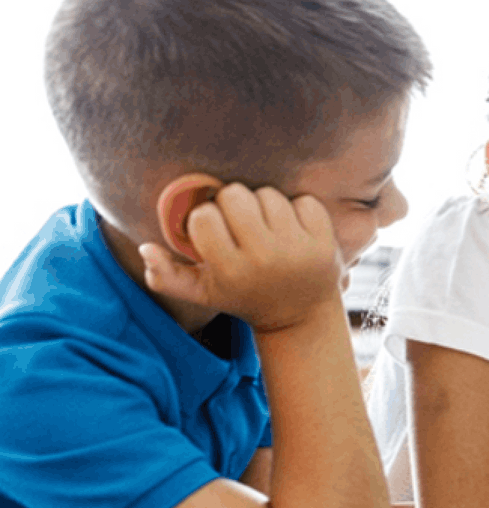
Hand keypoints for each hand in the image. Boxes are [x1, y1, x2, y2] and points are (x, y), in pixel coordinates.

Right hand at [139, 184, 343, 332]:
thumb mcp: (203, 293)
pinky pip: (304, 200)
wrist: (300, 314)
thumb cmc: (244, 296)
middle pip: (236, 195)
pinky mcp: (325, 241)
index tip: (213, 231)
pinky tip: (293, 229)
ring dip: (264, 205)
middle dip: (233, 203)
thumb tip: (144, 249)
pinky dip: (298, 209)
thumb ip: (166, 276)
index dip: (205, 217)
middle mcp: (264, 259)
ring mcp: (297, 249)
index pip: (204, 216)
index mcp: (230, 271)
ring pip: (269, 194)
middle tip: (239, 222)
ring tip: (265, 227)